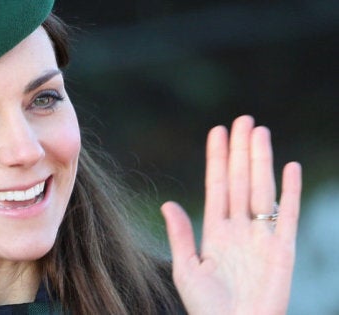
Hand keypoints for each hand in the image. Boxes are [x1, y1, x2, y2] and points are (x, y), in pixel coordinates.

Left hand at [161, 115, 301, 314]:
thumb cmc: (207, 308)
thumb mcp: (186, 270)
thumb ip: (180, 235)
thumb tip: (167, 202)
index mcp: (215, 232)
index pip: (216, 186)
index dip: (217, 159)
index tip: (217, 132)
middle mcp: (239, 228)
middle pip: (241, 181)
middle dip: (241, 151)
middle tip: (243, 120)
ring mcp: (262, 236)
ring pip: (262, 189)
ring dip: (261, 161)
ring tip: (260, 133)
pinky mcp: (283, 250)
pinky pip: (289, 215)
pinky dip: (290, 191)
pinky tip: (290, 167)